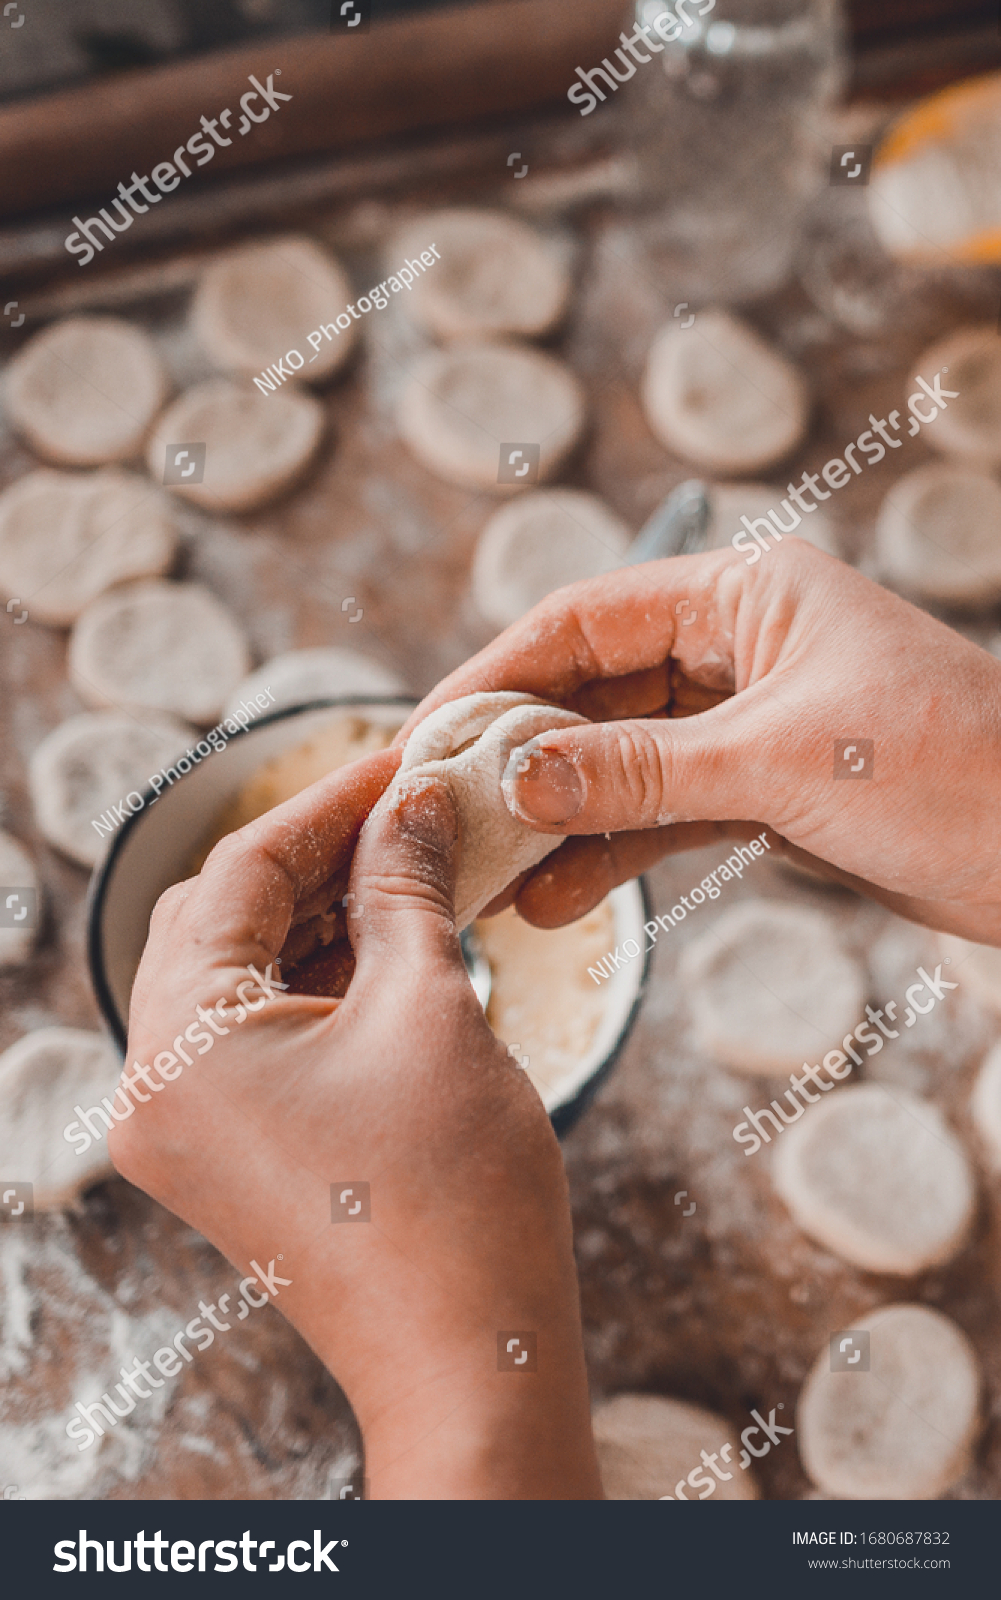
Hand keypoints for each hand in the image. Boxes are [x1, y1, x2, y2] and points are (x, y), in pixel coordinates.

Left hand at [108, 751, 601, 1499]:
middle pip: (220, 918)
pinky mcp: (223, 1152)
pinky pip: (248, 1032)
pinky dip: (310, 981)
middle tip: (405, 810)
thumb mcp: (431, 1009)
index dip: (328, 804)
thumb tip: (414, 800)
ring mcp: (181, 1128)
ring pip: (234, 973)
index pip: (239, 874)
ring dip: (315, 917)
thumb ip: (408, 886)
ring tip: (406, 869)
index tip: (399, 759)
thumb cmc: (455, 1197)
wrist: (469, 1360)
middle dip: (314, 857)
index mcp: (180, 1046)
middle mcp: (153, 1087)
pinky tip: (383, 942)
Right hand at [401, 541, 1000, 945]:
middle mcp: (740, 646)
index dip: (496, 672)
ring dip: (559, 816)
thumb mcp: (781, 764)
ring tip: (489, 873)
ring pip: (624, 762)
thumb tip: (515, 771)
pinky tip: (558, 897)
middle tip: (443, 813)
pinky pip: (666, 814)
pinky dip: (614, 852)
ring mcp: (752, 722)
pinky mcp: (769, 790)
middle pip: (594, 691)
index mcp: (747, 593)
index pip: (585, 619)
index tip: (427, 732)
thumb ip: (640, 770)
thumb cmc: (956, 774)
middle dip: (520, 755)